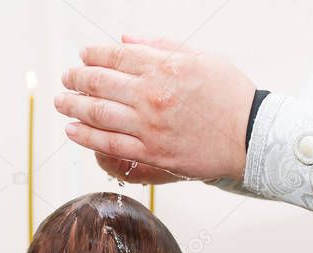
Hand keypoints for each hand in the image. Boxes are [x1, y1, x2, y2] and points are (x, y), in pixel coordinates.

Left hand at [57, 35, 256, 181]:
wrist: (251, 137)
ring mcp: (149, 126)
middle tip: (66, 79)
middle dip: (76, 79)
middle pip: (100, 83)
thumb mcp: (202, 57)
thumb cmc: (232, 97)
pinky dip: (86, 136)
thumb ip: (162, 45)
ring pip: (98, 113)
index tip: (83, 57)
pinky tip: (72, 130)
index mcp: (164, 67)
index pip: (115, 57)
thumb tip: (126, 39)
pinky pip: (109, 144)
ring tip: (61, 102)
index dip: (93, 55)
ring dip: (73, 106)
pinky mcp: (152, 153)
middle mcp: (152, 95)